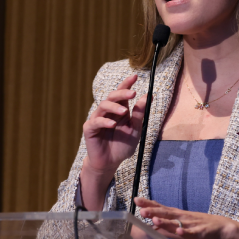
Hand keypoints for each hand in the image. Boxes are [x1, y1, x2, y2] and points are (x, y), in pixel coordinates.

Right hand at [80, 74, 146, 209]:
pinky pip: (96, 122)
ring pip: (103, 106)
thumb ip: (139, 114)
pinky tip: (112, 124)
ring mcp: (97, 119)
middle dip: (122, 93)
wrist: (110, 163)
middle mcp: (108, 112)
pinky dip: (104, 121)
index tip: (136, 76)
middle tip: (133, 93)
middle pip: (112, 96)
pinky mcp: (89, 129)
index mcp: (119, 110)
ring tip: (124, 111)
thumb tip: (148, 96)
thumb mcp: (135, 130)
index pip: (122, 93)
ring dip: (114, 107)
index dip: (127, 84)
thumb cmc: (122, 146)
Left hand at [135, 197, 238, 238]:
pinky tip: (178, 231)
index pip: (161, 208)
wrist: (224, 230)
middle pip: (166, 213)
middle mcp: (183, 217)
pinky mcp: (200, 233)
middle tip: (140, 209)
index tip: (136, 199)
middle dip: (153, 211)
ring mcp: (191, 224)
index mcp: (178, 215)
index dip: (149, 204)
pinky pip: (191, 233)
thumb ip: (169, 227)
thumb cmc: (202, 228)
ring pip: (176, 223)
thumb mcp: (183, 227)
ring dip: (166, 221)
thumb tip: (152, 228)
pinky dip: (185, 232)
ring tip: (154, 220)